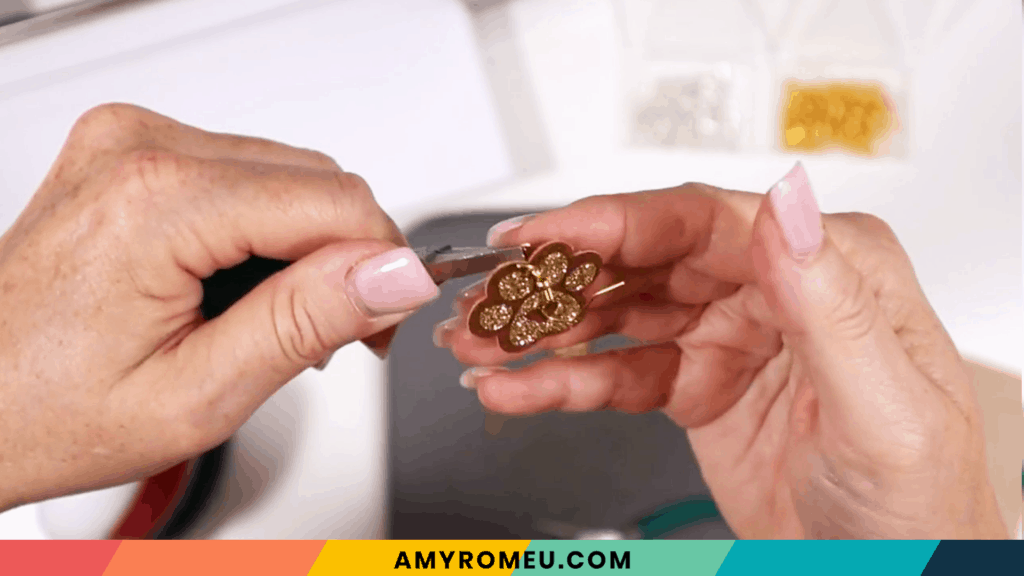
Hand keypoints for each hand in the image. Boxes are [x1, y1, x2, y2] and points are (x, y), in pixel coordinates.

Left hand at [0, 104, 438, 510]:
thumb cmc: (46, 409)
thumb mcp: (198, 393)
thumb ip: (305, 320)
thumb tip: (394, 273)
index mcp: (157, 201)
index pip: (336, 200)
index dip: (380, 266)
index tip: (381, 324)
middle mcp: (139, 148)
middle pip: (317, 181)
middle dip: (346, 259)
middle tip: (330, 338)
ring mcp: (131, 142)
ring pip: (289, 176)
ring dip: (307, 246)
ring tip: (272, 322)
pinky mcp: (132, 152)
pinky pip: (245, 174)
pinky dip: (265, 231)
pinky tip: (240, 287)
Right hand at [436, 162, 1008, 538]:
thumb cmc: (917, 503)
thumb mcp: (887, 409)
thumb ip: (830, 307)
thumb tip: (784, 209)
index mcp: (824, 266)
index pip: (702, 222)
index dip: (609, 223)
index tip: (540, 237)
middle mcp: (768, 288)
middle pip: (642, 263)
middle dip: (556, 280)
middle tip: (491, 296)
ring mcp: (724, 335)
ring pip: (616, 315)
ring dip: (543, 329)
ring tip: (482, 344)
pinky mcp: (693, 384)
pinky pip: (615, 375)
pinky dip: (560, 382)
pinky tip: (517, 387)